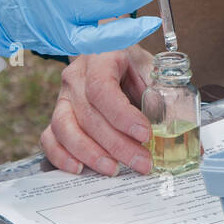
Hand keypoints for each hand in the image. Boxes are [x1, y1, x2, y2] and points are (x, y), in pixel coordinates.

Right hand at [42, 46, 154, 174]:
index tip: (145, 135)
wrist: (109, 54)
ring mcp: (62, 96)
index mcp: (100, 58)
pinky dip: (61, 156)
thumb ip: (161, 93)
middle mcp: (76, 76)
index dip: (122, 116)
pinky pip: (50, 137)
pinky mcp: (57, 114)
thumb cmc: (132, 64)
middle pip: (88, 114)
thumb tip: (173, 125)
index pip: (102, 88)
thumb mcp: (150, 69)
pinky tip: (79, 169)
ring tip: (114, 169)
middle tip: (141, 162)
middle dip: (117, 144)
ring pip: (65, 128)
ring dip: (90, 154)